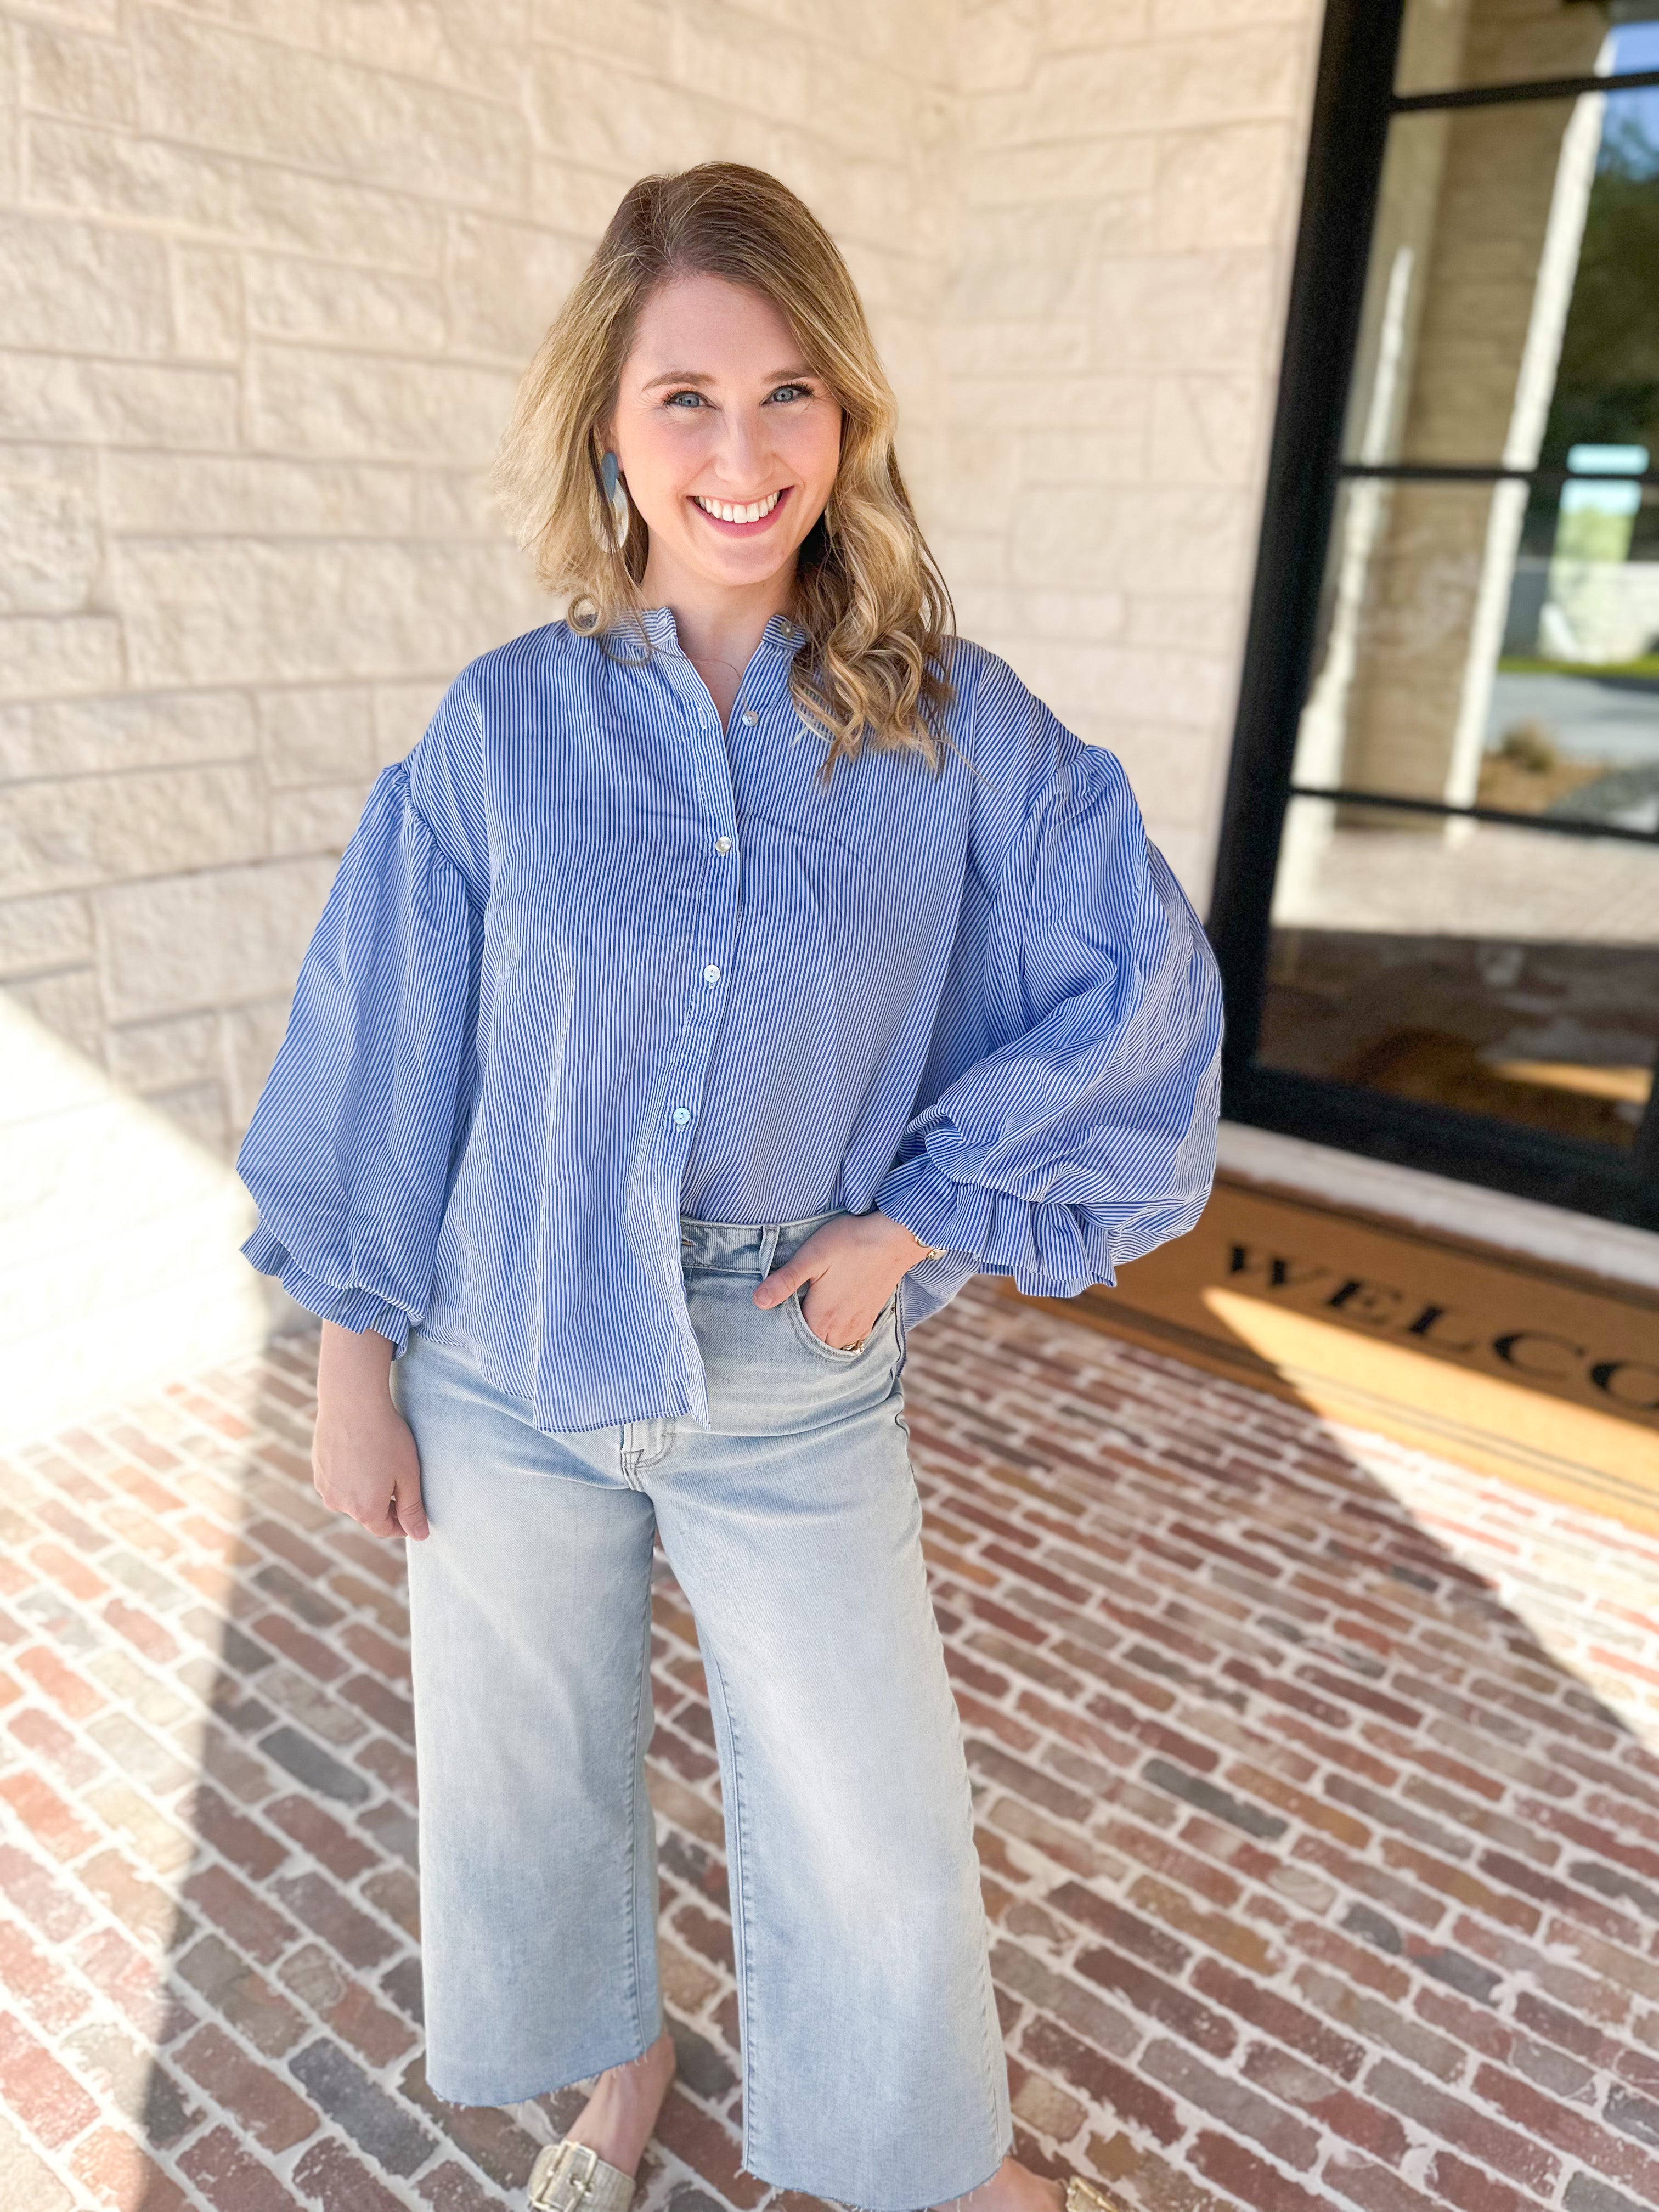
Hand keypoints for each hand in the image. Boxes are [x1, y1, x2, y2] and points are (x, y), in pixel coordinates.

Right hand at [312, 1322, 428, 1540]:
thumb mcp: (408, 1475)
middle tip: (401, 1479)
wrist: (352, 1403)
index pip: (385, 1529)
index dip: (402, 1523)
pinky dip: (351, 1474)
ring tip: (381, 1462)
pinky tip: (363, 1453)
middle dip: (385, 1503)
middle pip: (368, 1513)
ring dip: (366, 1488)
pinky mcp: (317, 1469)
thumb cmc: (387, 1438)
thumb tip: (420, 1536)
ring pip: (351, 1497)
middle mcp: (340, 1504)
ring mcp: (325, 1487)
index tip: (413, 1510)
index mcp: (365, 1510)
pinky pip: (338, 1480)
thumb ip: (413, 1509)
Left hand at [752, 1210, 935, 1350]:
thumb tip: (758, 1301)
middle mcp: (839, 1330)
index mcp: (821, 1318)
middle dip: (797, 1338)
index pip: (792, 1341)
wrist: (895, 1238)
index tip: (768, 1325)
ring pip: (830, 1344)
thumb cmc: (851, 1242)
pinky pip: (848, 1338)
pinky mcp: (869, 1319)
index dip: (778, 1334)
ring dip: (817, 1336)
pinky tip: (830, 1317)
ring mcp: (857, 1327)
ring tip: (806, 1318)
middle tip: (785, 1320)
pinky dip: (835, 1334)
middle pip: (811, 1346)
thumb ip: (784, 1281)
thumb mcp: (811, 1256)